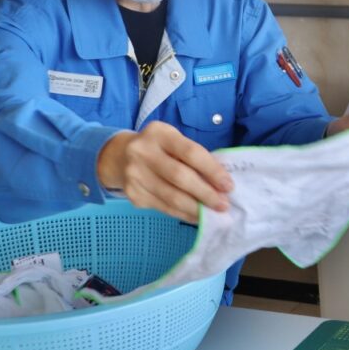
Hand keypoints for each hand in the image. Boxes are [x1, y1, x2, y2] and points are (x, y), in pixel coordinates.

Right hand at [96, 121, 232, 222]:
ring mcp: (134, 174)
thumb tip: (221, 184)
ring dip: (196, 208)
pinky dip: (183, 214)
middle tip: (223, 204)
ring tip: (213, 213)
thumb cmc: (160, 148)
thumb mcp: (175, 141)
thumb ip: (195, 157)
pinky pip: (163, 207)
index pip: (191, 153)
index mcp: (159, 133)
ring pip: (171, 197)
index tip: (228, 186)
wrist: (120, 156)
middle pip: (180, 177)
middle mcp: (143, 152)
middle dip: (205, 193)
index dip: (212, 171)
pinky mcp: (132, 194)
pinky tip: (196, 216)